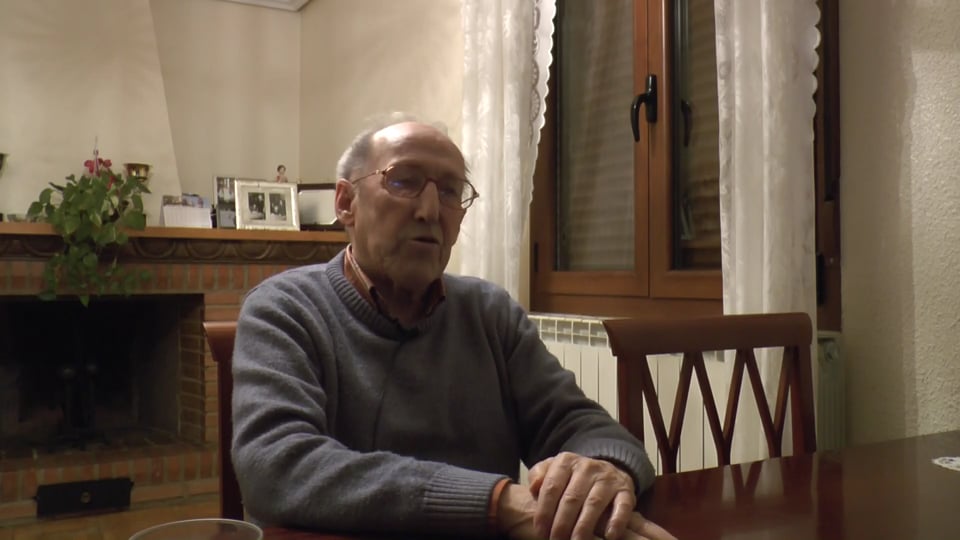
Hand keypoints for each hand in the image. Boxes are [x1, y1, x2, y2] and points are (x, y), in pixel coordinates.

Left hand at [496, 483, 675, 539]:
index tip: (540, 531)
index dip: (544, 511)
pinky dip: (616, 522)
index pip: (552, 487)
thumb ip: (539, 476)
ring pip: (594, 503)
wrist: (606, 470)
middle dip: (562, 523)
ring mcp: (608, 478)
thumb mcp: (553, 470)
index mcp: (566, 461)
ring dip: (584, 527)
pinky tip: (608, 537)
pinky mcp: (626, 490)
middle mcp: (588, 467)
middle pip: (572, 498)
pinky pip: (623, 506)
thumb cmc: (572, 478)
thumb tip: (534, 487)